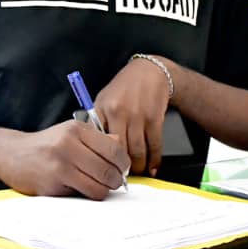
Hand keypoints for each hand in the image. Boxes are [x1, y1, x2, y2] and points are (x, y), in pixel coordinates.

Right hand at [0, 121, 129, 199]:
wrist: (11, 154)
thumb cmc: (45, 146)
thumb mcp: (69, 134)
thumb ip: (96, 140)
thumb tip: (121, 148)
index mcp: (76, 129)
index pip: (114, 149)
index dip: (123, 164)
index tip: (120, 169)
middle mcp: (69, 144)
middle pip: (109, 170)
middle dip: (116, 181)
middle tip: (112, 182)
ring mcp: (60, 164)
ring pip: (99, 187)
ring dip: (103, 191)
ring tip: (96, 187)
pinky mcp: (53, 183)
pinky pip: (83, 195)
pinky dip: (86, 195)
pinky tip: (78, 189)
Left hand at [94, 57, 172, 176]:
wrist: (148, 72)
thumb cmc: (123, 88)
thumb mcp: (104, 100)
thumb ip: (98, 123)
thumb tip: (92, 149)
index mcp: (102, 108)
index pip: (97, 140)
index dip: (100, 158)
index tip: (103, 169)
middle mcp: (118, 112)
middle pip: (118, 150)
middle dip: (121, 166)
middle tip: (122, 176)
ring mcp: (137, 115)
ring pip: (137, 151)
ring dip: (139, 166)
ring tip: (137, 172)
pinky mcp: (154, 118)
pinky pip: (154, 146)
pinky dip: (154, 160)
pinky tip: (152, 166)